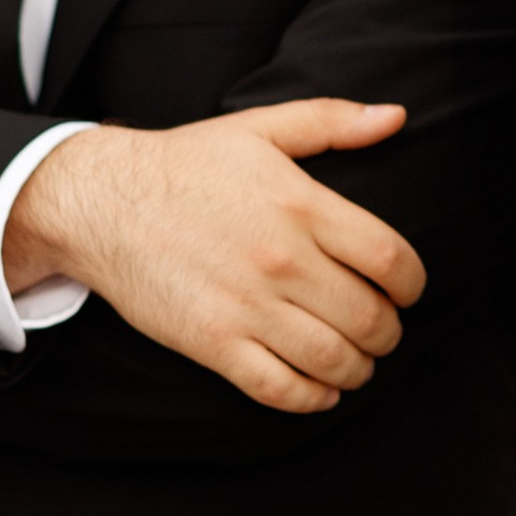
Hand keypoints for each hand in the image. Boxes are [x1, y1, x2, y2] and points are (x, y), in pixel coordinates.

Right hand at [7, 98, 425, 413]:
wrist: (102, 202)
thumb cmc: (185, 164)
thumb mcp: (260, 129)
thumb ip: (332, 121)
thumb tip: (395, 116)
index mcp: (301, 205)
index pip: (391, 260)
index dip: (413, 285)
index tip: (407, 292)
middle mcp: (282, 259)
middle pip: (369, 318)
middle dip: (388, 334)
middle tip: (382, 332)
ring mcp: (247, 305)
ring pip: (332, 360)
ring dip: (358, 370)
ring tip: (357, 364)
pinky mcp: (213, 342)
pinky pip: (280, 388)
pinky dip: (312, 399)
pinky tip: (320, 391)